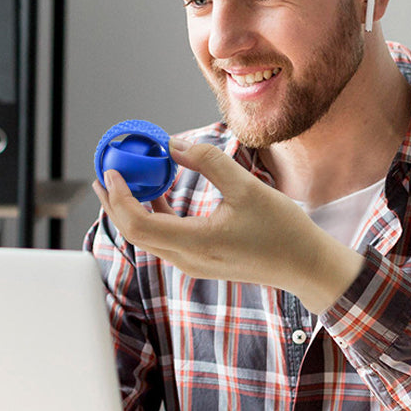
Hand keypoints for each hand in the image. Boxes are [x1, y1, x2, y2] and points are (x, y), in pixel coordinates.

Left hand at [92, 137, 364, 313]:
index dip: (119, 196)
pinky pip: (165, 238)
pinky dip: (154, 214)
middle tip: (105, 172)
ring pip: (148, 237)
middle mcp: (188, 259)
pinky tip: (158, 191)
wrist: (305, 266)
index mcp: (196, 243)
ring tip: (126, 177)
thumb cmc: (283, 230)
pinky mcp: (201, 261)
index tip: (111, 170)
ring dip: (133, 208)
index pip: (138, 223)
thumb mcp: (247, 188)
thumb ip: (207, 162)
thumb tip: (172, 144)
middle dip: (115, 202)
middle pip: (135, 233)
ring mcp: (193, 264)